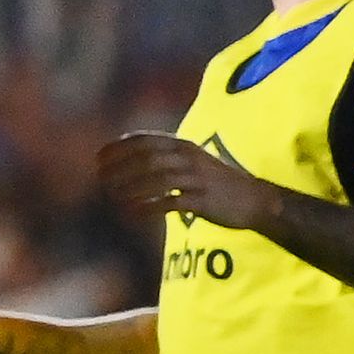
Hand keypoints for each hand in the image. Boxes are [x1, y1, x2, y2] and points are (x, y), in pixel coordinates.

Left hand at [98, 131, 280, 229]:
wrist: (255, 200)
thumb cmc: (216, 181)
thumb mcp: (191, 161)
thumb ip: (164, 156)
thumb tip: (127, 155)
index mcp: (184, 146)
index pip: (145, 140)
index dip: (119, 147)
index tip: (98, 158)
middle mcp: (190, 158)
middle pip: (148, 158)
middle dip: (120, 168)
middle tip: (101, 179)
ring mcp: (198, 179)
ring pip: (157, 180)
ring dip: (131, 188)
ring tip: (114, 198)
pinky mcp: (203, 201)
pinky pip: (171, 202)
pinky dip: (148, 207)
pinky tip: (133, 213)